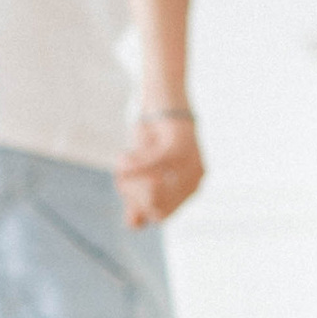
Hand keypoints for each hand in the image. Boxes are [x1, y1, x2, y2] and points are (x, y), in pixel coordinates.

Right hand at [113, 110, 203, 228]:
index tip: (125, 187)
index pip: (160, 216)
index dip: (137, 207)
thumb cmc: (151, 131)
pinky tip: (123, 157)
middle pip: (157, 207)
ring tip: (121, 163)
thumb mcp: (142, 168)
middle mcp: (195, 177)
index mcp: (190, 186)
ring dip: (130, 178)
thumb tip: (133, 225)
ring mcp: (191, 162)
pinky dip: (133, 163)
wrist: (164, 92)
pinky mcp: (181, 145)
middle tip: (121, 175)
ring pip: (153, 188)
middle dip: (132, 194)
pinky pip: (151, 165)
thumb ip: (139, 194)